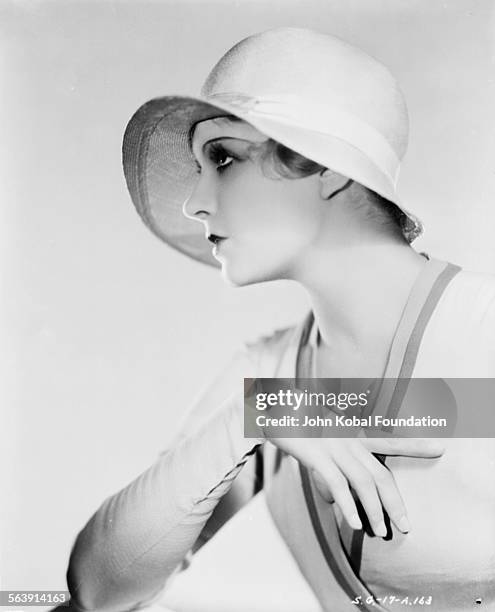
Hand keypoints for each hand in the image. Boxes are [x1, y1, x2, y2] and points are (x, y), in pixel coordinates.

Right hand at [267, 436, 444, 535]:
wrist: (273, 406)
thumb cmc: (298, 423)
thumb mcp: (321, 437)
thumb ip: (335, 463)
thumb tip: (338, 494)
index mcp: (352, 433)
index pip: (389, 441)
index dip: (415, 446)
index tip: (440, 449)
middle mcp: (348, 439)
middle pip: (380, 473)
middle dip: (396, 502)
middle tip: (406, 526)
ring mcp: (333, 446)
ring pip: (363, 481)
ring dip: (375, 510)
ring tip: (381, 532)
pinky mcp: (317, 453)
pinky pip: (337, 483)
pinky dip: (348, 505)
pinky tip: (354, 522)